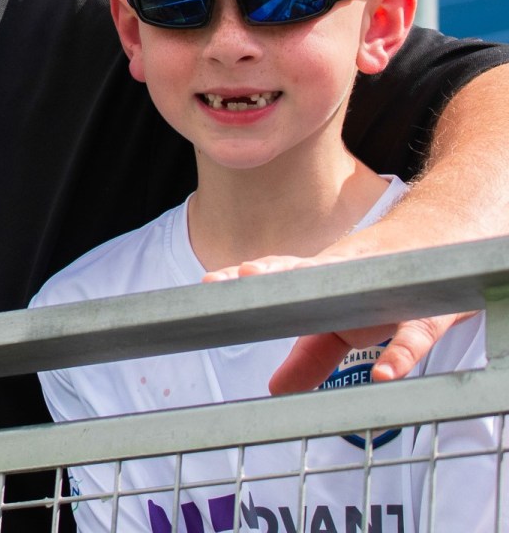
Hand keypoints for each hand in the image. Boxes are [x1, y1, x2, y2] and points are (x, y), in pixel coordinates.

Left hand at [202, 256, 469, 393]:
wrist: (440, 260)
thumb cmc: (377, 293)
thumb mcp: (341, 329)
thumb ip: (310, 359)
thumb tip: (276, 390)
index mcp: (321, 283)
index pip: (276, 276)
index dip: (244, 280)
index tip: (209, 284)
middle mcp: (345, 279)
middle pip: (298, 270)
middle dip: (265, 272)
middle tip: (236, 276)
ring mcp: (382, 292)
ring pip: (349, 284)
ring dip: (316, 284)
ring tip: (284, 290)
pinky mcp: (422, 317)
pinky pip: (410, 336)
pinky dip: (399, 355)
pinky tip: (385, 376)